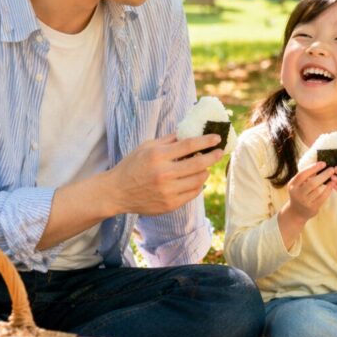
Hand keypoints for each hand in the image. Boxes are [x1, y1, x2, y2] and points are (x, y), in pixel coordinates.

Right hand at [106, 133, 222, 214]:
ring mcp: (168, 191)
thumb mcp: (147, 147)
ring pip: (199, 179)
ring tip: (204, 167)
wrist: (117, 192)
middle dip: (213, 156)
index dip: (206, 141)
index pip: (189, 145)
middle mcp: (164, 173)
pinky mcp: (170, 204)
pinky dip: (198, 185)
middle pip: (198, 163)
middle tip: (220, 152)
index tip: (217, 138)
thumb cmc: (133, 165)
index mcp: (158, 156)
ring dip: (205, 171)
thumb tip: (190, 131)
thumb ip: (169, 140)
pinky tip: (196, 179)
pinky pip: (193, 193)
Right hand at [283, 160, 332, 221]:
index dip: (313, 168)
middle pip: (311, 183)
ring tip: (334, 176)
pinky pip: (322, 198)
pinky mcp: (311, 208)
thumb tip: (320, 164)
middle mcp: (297, 193)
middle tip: (332, 169)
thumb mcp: (298, 185)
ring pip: (317, 190)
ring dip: (327, 182)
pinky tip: (332, 185)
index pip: (302, 174)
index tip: (323, 163)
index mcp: (292, 185)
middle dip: (323, 175)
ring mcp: (304, 202)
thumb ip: (306, 176)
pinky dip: (328, 190)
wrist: (296, 212)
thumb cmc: (300, 194)